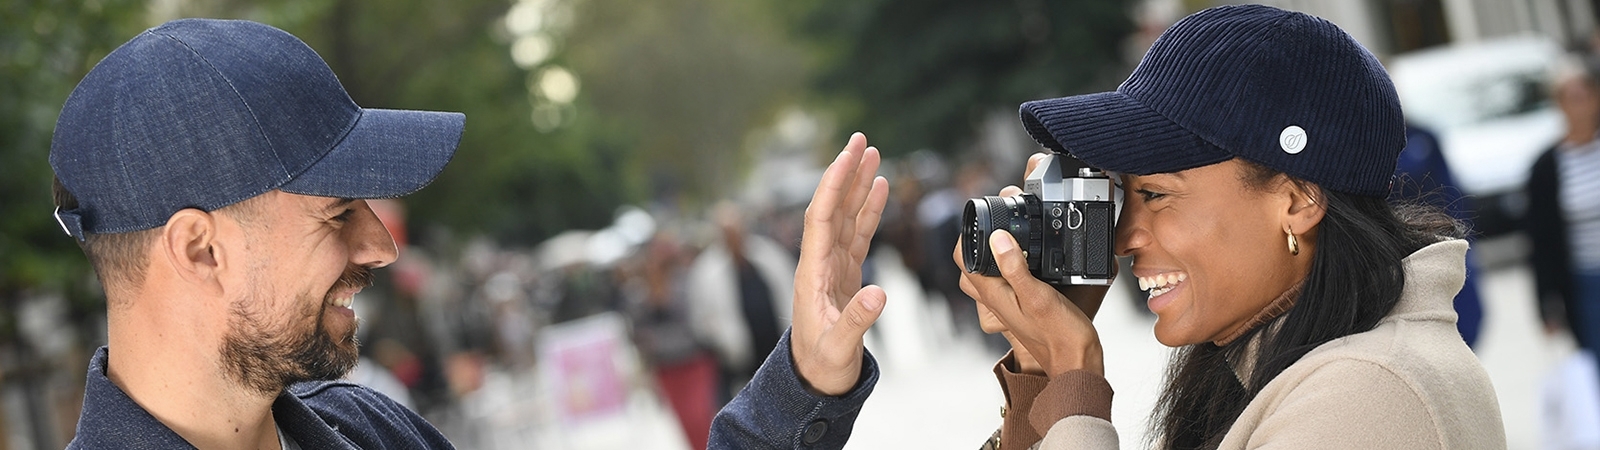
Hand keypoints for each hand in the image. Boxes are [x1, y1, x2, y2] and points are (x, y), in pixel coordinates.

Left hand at [791, 132, 889, 395]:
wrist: (815, 379)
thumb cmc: (823, 364)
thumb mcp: (839, 346)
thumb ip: (857, 320)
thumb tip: (879, 292)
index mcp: (812, 271)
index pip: (822, 217)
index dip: (834, 185)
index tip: (848, 156)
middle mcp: (820, 261)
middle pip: (832, 207)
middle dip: (845, 173)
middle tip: (860, 140)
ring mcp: (833, 265)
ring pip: (846, 215)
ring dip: (858, 185)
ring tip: (872, 153)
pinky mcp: (846, 272)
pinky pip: (857, 233)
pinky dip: (868, 209)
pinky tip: (879, 188)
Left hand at [953, 153, 1110, 375]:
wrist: (1077, 363)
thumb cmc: (1059, 335)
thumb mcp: (1038, 296)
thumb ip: (1016, 268)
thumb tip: (996, 238)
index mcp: (993, 294)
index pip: (962, 258)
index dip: (968, 233)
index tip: (985, 216)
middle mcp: (995, 299)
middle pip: (971, 264)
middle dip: (979, 240)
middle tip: (998, 221)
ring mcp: (1007, 304)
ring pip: (988, 272)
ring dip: (994, 253)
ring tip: (1013, 235)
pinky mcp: (1022, 306)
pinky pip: (1006, 280)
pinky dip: (1012, 264)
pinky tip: (1032, 258)